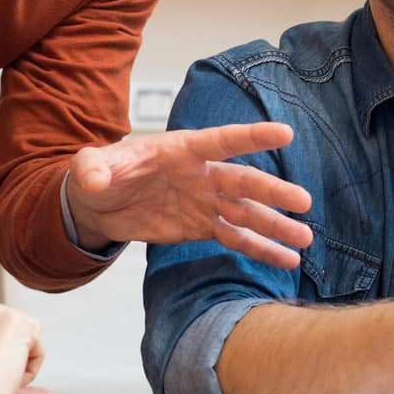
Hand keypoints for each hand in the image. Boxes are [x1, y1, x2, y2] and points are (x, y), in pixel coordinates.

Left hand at [66, 123, 312, 266]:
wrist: (99, 205)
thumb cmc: (100, 175)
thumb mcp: (89, 166)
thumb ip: (92, 168)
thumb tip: (92, 178)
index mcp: (181, 150)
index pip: (221, 141)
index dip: (251, 137)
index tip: (284, 133)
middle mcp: (201, 174)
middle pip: (242, 182)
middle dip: (272, 192)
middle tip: (303, 202)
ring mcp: (205, 202)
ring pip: (246, 213)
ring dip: (275, 225)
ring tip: (304, 240)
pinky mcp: (201, 227)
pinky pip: (236, 238)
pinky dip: (260, 249)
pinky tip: (286, 260)